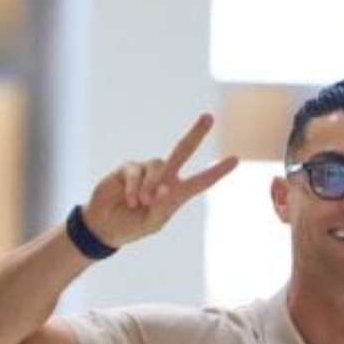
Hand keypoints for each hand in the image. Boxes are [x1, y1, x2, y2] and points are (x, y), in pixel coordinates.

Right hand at [81, 112, 238, 247]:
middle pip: (183, 150)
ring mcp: (147, 171)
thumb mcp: (153, 222)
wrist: (107, 226)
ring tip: (141, 202)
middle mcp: (165, 177)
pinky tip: (130, 199)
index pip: (201, 180)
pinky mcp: (128, 168)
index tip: (236, 159)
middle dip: (196, 133)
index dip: (218, 171)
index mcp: (177, 193)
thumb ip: (162, 206)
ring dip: (151, 186)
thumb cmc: (133, 226)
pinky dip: (134, 187)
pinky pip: (136, 172)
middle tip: (209, 117)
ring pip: (158, 166)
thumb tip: (165, 187)